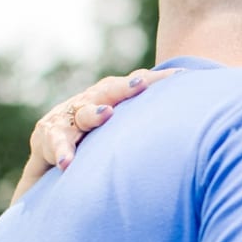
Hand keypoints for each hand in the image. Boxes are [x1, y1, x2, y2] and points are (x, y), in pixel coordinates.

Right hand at [32, 66, 176, 173]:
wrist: (51, 143)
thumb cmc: (98, 135)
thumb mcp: (123, 124)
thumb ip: (148, 121)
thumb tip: (192, 110)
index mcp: (111, 95)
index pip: (137, 83)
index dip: (158, 80)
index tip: (182, 77)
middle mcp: (90, 101)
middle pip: (110, 90)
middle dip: (126, 87)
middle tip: (142, 84)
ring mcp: (68, 117)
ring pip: (83, 114)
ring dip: (94, 114)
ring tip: (106, 115)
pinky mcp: (49, 136)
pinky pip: (56, 143)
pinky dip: (62, 152)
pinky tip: (67, 164)